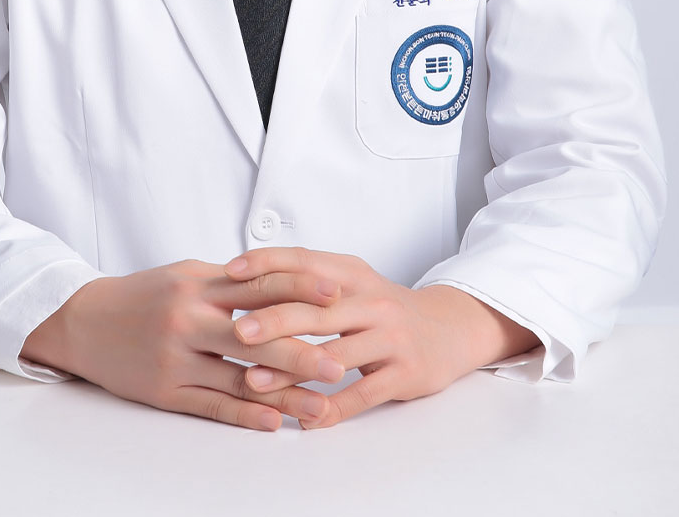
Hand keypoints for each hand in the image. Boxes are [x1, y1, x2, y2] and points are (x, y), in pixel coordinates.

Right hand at [20, 258, 346, 431]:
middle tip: (340, 364)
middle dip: (302, 351)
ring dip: (284, 395)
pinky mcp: (163, 390)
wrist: (84, 321)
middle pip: (255, 336)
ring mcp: (176, 357)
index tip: (337, 294)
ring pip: (239, 378)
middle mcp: (189, 318)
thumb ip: (230, 282)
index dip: (300, 288)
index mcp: (199, 283)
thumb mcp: (186, 275)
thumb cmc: (143, 295)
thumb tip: (282, 283)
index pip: (259, 283)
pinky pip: (211, 405)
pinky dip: (245, 415)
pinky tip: (273, 422)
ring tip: (320, 406)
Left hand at [225, 247, 539, 428]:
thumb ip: (308, 281)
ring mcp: (390, 337)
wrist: (447, 328)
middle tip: (236, 331)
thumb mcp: (351, 283)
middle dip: (273, 320)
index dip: (268, 264)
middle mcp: (372, 301)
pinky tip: (304, 419)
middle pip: (316, 309)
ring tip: (254, 381)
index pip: (305, 260)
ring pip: (333, 355)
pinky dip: (330, 408)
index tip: (231, 272)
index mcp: (353, 273)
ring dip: (291, 370)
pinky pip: (362, 394)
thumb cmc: (382, 307)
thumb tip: (245, 280)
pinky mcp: (404, 372)